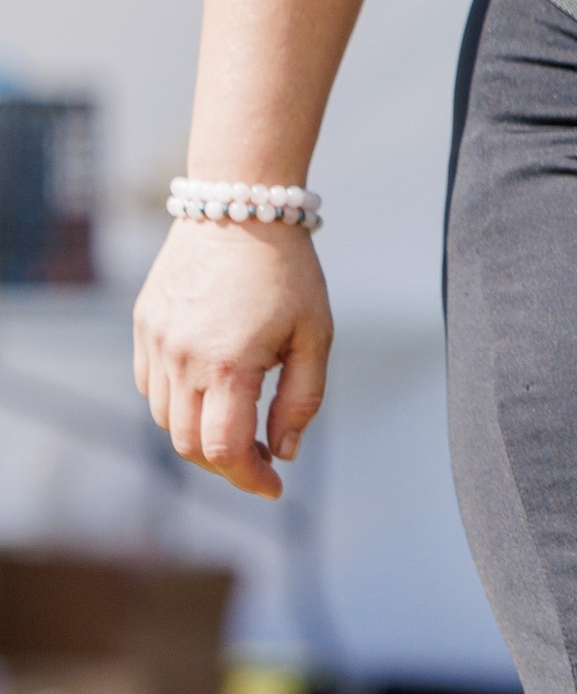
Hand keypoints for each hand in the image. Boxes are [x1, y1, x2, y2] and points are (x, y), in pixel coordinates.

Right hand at [133, 222, 334, 499]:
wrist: (239, 207)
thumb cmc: (287, 272)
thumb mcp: (315, 337)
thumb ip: (302, 400)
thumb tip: (286, 451)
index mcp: (227, 365)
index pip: (224, 450)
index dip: (250, 478)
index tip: (275, 486)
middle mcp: (181, 358)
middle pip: (188, 445)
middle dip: (226, 464)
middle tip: (262, 459)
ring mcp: (155, 342)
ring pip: (165, 418)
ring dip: (200, 435)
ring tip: (240, 423)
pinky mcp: (144, 326)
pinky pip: (150, 385)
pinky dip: (177, 403)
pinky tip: (211, 390)